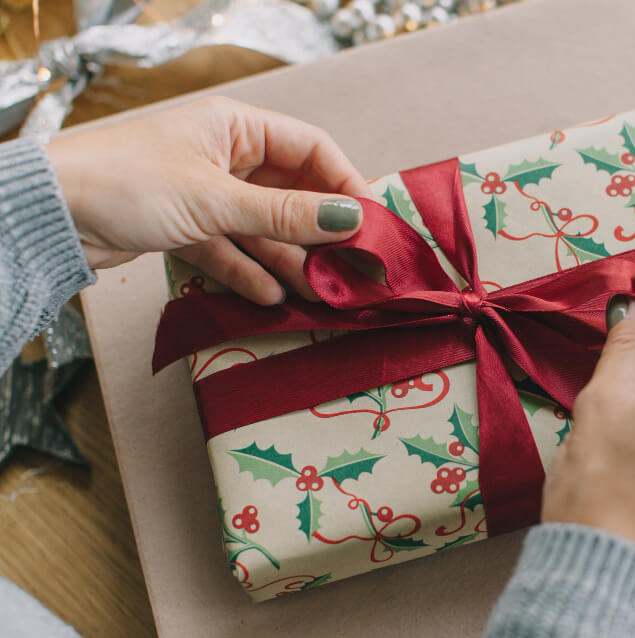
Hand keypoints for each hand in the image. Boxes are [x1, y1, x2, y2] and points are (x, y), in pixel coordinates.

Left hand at [47, 96, 371, 304]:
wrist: (50, 214)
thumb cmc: (129, 183)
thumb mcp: (216, 199)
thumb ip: (286, 214)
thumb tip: (352, 219)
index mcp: (236, 128)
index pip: (311, 150)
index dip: (345, 184)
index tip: (370, 224)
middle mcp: (226, 157)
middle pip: (291, 195)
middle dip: (318, 234)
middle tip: (350, 269)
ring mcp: (206, 194)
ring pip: (263, 229)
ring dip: (288, 262)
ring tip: (316, 294)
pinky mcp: (187, 228)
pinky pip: (232, 250)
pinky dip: (249, 273)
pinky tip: (269, 298)